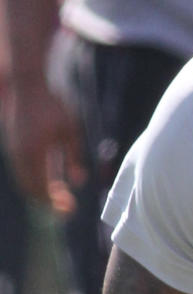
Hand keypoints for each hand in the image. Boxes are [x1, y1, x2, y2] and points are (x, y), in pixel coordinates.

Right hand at [1, 74, 86, 212]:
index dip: (56, 203)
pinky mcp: (12, 148)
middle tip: (68, 204)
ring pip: (24, 183)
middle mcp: (19, 155)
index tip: (71, 207)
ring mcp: (13, 152)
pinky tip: (51, 181)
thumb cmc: (52, 106)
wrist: (26, 85)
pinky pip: (22, 173)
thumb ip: (74, 157)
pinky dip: (35, 182)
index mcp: (34, 152)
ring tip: (61, 193)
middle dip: (49, 202)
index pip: (42, 189)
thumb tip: (78, 182)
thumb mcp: (70, 130)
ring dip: (42, 192)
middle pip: (31, 191)